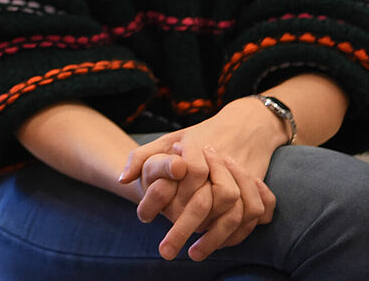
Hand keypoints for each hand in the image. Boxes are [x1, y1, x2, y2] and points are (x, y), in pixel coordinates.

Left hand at [120, 100, 278, 259]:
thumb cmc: (197, 137)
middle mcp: (223, 163)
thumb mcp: (167, 140)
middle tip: (165, 251)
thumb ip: (141, 157)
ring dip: (214, 239)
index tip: (147, 218)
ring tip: (193, 254)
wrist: (245, 126)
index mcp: (197, 147)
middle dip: (184, 228)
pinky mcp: (259, 189)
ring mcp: (245, 177)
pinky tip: (218, 244)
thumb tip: (121, 180)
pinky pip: (253, 217)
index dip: (168, 197)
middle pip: (207, 201)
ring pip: (234, 214)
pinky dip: (237, 233)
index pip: (186, 174)